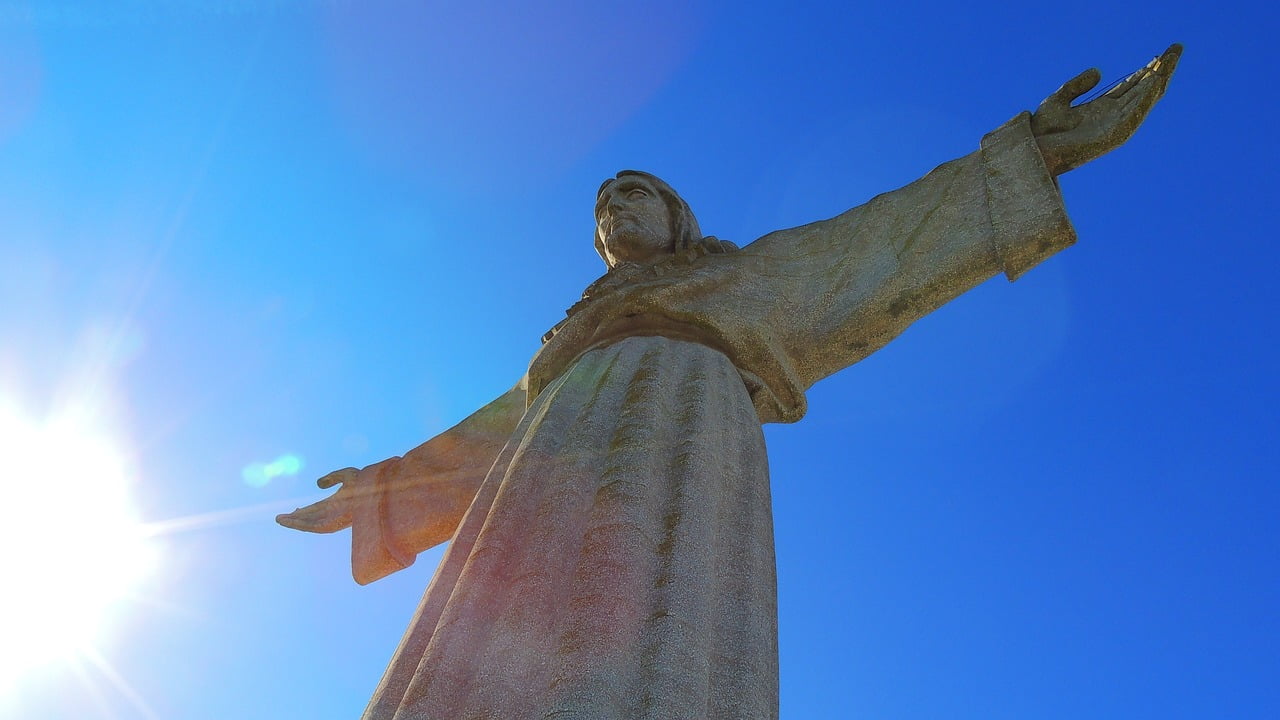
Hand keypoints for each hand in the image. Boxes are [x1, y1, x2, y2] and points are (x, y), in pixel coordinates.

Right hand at [276, 466, 362, 532]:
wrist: (375, 490)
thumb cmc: (366, 482)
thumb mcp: (345, 475)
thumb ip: (331, 478)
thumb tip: (317, 484)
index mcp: (337, 503)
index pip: (318, 509)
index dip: (305, 510)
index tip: (295, 510)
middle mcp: (333, 513)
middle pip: (310, 518)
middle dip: (296, 518)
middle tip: (280, 518)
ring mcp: (332, 519)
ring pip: (309, 524)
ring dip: (293, 522)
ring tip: (279, 520)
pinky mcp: (331, 525)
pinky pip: (311, 526)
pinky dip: (298, 524)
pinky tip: (287, 521)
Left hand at [1032, 43, 1180, 174]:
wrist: (1034, 150)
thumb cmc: (1043, 130)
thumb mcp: (1059, 100)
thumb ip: (1076, 86)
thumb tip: (1098, 71)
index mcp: (1102, 108)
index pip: (1132, 85)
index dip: (1147, 70)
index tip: (1160, 54)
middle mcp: (1112, 116)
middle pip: (1143, 89)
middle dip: (1160, 70)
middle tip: (1176, 49)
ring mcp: (1115, 126)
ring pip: (1144, 100)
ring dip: (1158, 80)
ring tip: (1170, 60)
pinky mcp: (1113, 136)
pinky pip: (1134, 114)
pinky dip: (1146, 98)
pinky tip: (1155, 82)